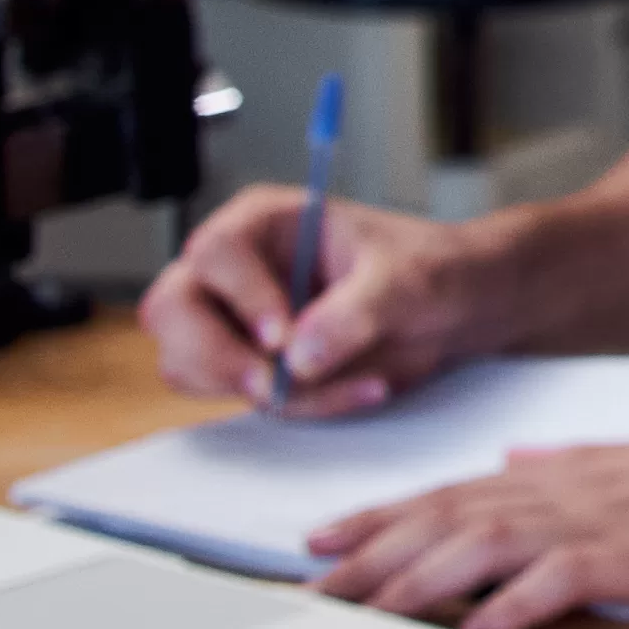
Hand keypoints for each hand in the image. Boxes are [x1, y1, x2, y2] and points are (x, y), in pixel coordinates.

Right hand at [140, 184, 496, 417]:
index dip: (240, 296)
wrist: (458, 309)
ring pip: (189, 363)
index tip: (280, 336)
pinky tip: (356, 390)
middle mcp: (235, 268)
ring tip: (347, 384)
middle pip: (170, 310)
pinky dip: (290, 406)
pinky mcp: (251, 362)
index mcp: (266, 222)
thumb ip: (356, 310)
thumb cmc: (434, 271)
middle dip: (216, 356)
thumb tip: (299, 354)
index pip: (216, 252)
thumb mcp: (410, 281)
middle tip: (274, 385)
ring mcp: (234, 319)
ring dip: (259, 389)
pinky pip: (237, 395)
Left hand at [302, 401, 628, 628]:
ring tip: (361, 611)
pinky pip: (562, 580)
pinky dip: (513, 602)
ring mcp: (602, 522)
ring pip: (485, 547)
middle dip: (370, 555)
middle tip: (306, 588)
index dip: (380, 517)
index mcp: (569, 476)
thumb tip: (521, 464)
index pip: (453, 494)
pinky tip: (475, 625)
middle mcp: (570, 493)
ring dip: (414, 580)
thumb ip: (577, 464)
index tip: (317, 538)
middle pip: (448, 522)